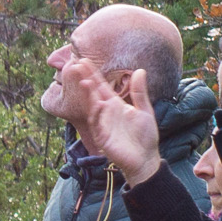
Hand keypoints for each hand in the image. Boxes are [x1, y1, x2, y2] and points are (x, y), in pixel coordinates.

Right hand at [56, 57, 161, 183]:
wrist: (146, 159)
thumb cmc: (145, 137)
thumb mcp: (144, 110)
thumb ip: (139, 92)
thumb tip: (140, 70)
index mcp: (115, 105)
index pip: (101, 86)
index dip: (93, 74)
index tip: (84, 60)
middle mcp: (106, 113)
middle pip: (93, 93)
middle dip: (85, 79)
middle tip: (75, 64)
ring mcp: (103, 125)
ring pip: (93, 107)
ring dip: (88, 95)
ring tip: (84, 81)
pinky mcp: (103, 137)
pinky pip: (99, 124)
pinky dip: (98, 114)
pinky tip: (98, 103)